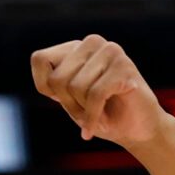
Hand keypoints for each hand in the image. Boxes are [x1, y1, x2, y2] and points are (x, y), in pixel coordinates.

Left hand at [31, 36, 162, 145]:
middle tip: (85, 111)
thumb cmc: (101, 115)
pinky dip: (93, 118)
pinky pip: (95, 95)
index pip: (39, 59)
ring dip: (84, 111)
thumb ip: (55, 79)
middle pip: (58, 78)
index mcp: (76, 47)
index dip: (45, 86)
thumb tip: (38, 57)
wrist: (137, 131)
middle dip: (68, 104)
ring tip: (99, 114)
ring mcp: (111, 51)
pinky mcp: (124, 67)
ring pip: (76, 87)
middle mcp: (93, 43)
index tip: (62, 99)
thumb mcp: (69, 97)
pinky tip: (96, 128)